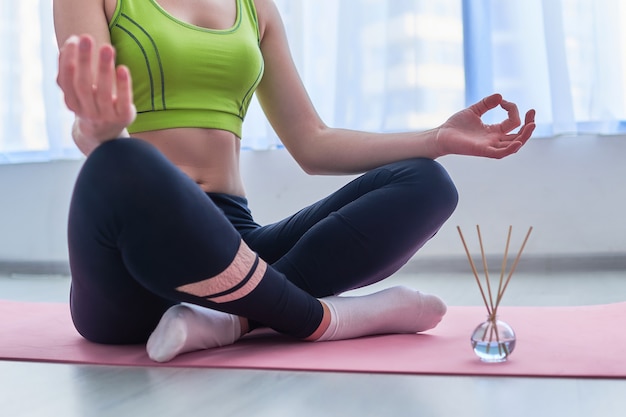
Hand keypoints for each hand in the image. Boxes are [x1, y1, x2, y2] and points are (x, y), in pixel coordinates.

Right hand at [56, 34, 135, 151]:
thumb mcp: (78, 92)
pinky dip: (123, 86)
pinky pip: (124, 101)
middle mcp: (87, 111)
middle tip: (87, 37)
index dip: (67, 61)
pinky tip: (123, 68)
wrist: (106, 136)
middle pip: (83, 85)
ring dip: (104, 69)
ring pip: (103, 93)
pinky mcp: (124, 118)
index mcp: (72, 103)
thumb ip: (72, 71)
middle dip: (83, 61)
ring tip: (107, 47)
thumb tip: (70, 42)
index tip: (73, 40)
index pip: (66, 81)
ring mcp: (106, 116)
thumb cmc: (91, 104)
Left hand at [435, 94, 535, 158]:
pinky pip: (499, 153)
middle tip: (533, 112)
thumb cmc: (455, 125)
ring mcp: (489, 146)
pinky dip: (510, 149)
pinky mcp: (481, 151)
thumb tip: (500, 96)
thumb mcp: (474, 110)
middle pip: (519, 136)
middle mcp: (495, 140)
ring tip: (532, 125)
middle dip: (529, 125)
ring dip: (524, 136)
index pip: (513, 122)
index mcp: (494, 131)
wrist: (440, 135)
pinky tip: (517, 141)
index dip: (512, 109)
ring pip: (513, 145)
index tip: (502, 101)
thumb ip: (486, 104)